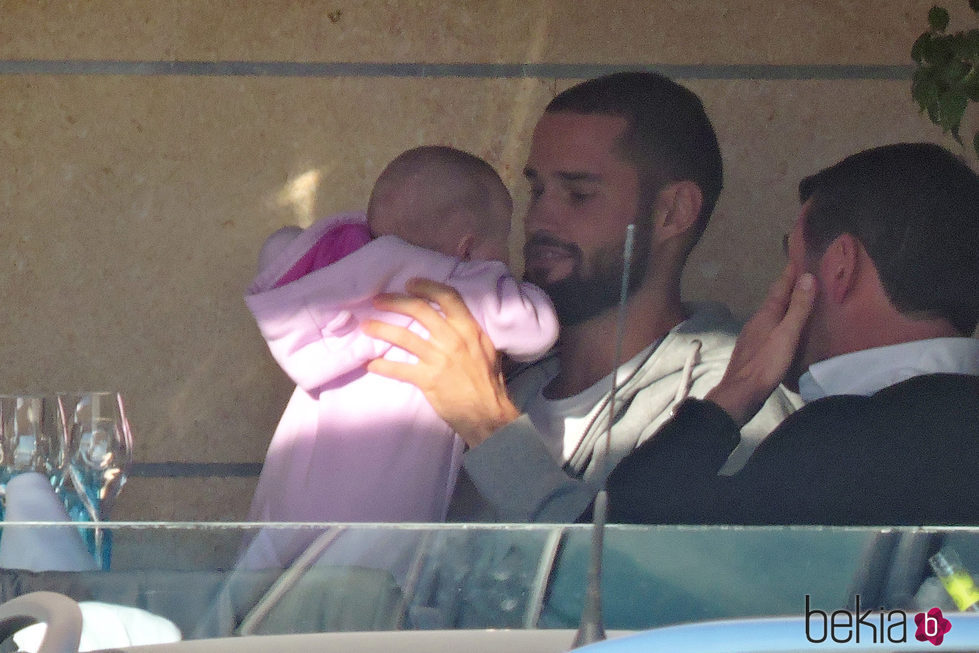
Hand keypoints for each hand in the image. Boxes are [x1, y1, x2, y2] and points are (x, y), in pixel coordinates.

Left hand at [362, 278, 520, 446]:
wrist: (489, 413)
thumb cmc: (488, 382)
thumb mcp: (486, 349)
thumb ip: (469, 333)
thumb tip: (453, 321)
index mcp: (469, 329)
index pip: (447, 297)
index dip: (427, 287)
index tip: (410, 284)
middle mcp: (453, 339)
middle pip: (419, 310)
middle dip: (395, 301)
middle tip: (378, 300)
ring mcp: (439, 359)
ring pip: (404, 336)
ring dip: (381, 329)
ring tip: (367, 326)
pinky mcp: (428, 380)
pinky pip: (399, 369)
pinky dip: (382, 366)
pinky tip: (371, 364)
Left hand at [705, 264, 816, 425]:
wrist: (740, 393)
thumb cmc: (766, 363)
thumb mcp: (787, 334)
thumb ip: (797, 307)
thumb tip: (807, 276)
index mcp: (766, 313)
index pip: (780, 286)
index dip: (790, 272)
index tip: (800, 255)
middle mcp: (757, 320)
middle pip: (775, 298)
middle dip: (789, 286)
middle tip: (805, 276)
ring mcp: (753, 335)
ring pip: (772, 313)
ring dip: (786, 304)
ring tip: (801, 300)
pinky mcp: (754, 349)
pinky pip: (770, 327)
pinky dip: (781, 321)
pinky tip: (786, 328)